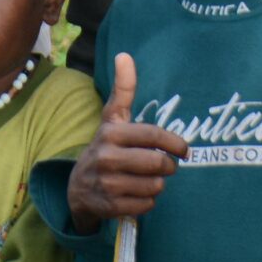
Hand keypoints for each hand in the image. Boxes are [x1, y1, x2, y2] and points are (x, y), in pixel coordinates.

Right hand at [67, 54, 187, 222]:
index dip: (175, 143)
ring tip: (148, 179)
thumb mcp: (112, 119)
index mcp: (111, 133)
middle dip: (169, 166)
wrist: (77, 187)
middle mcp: (106, 157)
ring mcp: (107, 183)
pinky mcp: (110, 207)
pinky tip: (137, 194)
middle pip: (158, 163)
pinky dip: (148, 201)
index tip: (184, 150)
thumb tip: (124, 54)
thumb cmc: (106, 147)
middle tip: (167, 166)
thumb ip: (123, 89)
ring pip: (155, 186)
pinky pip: (146, 205)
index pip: (153, 136)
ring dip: (158, 184)